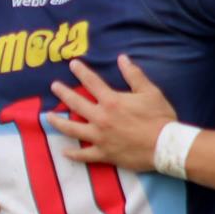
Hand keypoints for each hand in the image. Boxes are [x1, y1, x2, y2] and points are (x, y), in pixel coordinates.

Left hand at [46, 55, 176, 171]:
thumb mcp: (150, 92)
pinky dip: (74, 154)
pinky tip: (64, 151)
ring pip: (73, 129)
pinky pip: (84, 155)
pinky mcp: (104, 154)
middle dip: (63, 93)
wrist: (166, 146)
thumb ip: (134, 75)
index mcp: (111, 101)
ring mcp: (100, 138)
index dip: (81, 71)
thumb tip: (122, 58)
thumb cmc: (160, 118)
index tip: (72, 64)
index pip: (91, 82)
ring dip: (59, 122)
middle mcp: (101, 118)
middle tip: (54, 86)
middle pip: (76, 103)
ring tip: (48, 118)